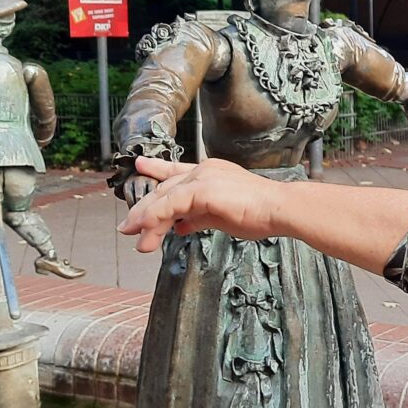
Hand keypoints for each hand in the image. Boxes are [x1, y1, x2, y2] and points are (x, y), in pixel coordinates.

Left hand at [117, 156, 280, 252]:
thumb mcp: (222, 216)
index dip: (157, 169)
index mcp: (211, 172)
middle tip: (128, 228)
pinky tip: (148, 233)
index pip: (176, 172)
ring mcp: (203, 177)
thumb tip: (180, 226)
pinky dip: (156, 219)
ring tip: (138, 241)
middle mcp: (204, 170)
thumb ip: (198, 218)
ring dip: (147, 221)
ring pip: (164, 198)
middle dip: (144, 210)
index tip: (141, 166)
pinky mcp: (203, 189)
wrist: (279, 209)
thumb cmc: (260, 212)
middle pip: (164, 189)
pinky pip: (170, 205)